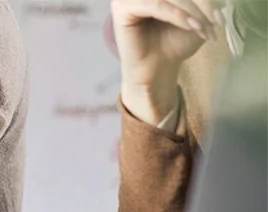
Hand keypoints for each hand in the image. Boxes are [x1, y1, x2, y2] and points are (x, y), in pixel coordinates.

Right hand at [114, 0, 220, 123]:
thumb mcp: (196, 17)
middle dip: (202, 4)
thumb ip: (205, 1)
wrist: (156, 70)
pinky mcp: (122, 8)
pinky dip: (178, 16)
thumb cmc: (173, 44)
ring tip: (203, 29)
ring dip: (193, 11)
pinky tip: (191, 27)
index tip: (222, 12)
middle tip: (216, 21)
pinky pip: (158, 5)